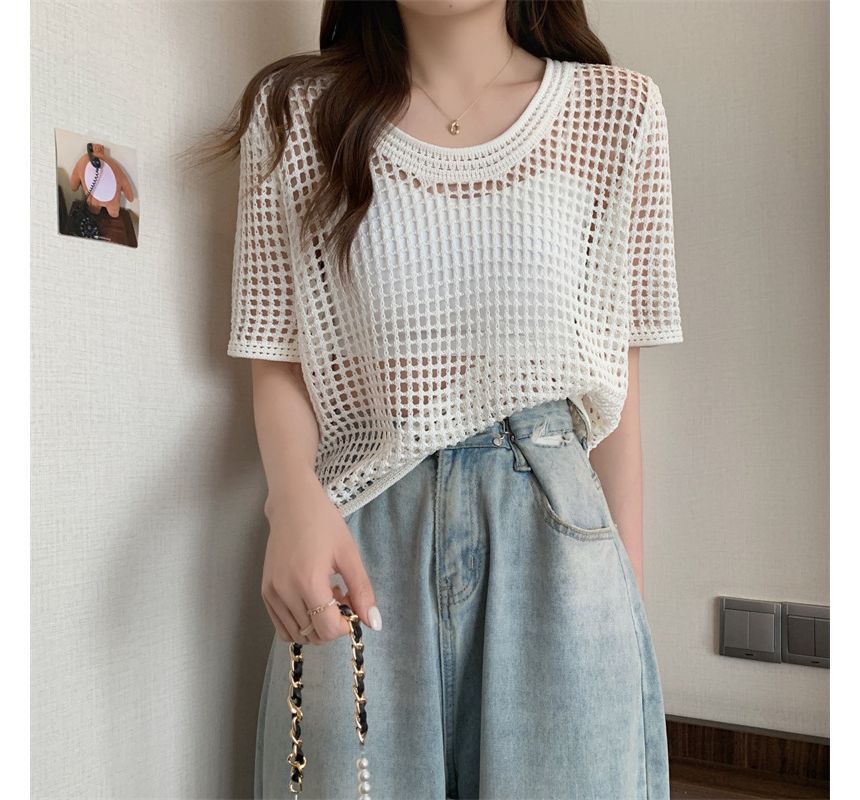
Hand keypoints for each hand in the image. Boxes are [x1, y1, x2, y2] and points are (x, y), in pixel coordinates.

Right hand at [260, 480, 380, 644]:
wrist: (292, 504)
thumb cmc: (324, 524)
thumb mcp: (349, 554)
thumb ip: (362, 591)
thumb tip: (373, 623)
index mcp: (308, 582)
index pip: (326, 629)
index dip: (344, 626)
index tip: (352, 606)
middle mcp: (285, 592)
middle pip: (312, 635)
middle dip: (331, 625)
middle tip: (341, 597)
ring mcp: (271, 594)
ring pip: (296, 634)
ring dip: (315, 624)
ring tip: (325, 597)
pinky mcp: (265, 592)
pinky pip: (281, 626)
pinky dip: (299, 623)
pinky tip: (310, 599)